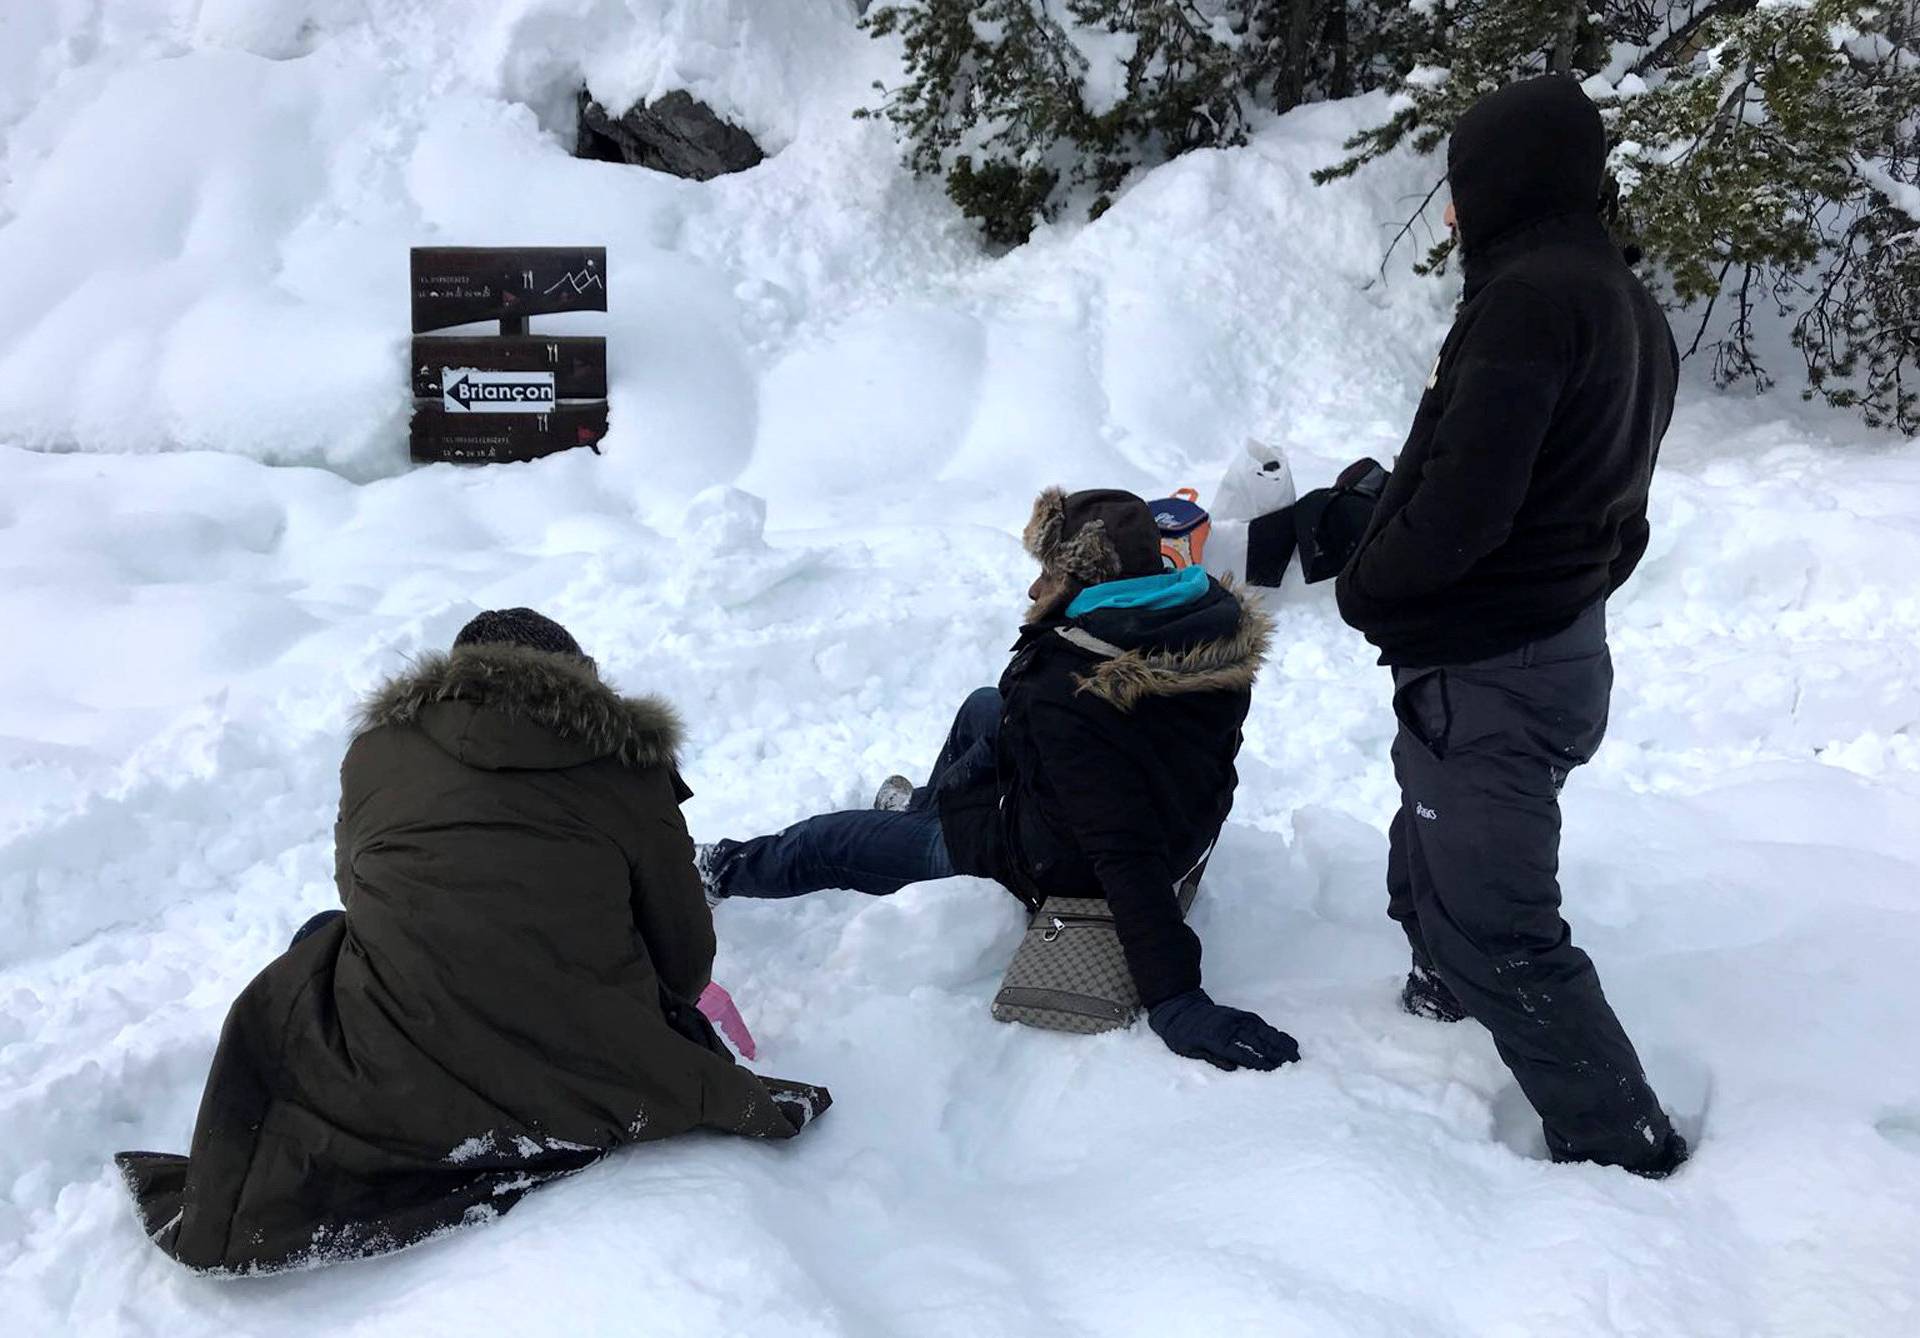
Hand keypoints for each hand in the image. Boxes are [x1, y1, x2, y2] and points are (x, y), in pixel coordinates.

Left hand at [1147, 988, 1299, 1071]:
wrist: (1178, 1006)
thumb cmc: (1180, 1033)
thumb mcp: (1188, 1049)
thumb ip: (1212, 1058)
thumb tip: (1234, 1068)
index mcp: (1216, 1039)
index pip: (1241, 1052)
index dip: (1258, 1061)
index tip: (1273, 1069)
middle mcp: (1229, 1027)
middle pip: (1257, 1041)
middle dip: (1276, 1052)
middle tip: (1293, 1063)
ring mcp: (1235, 1019)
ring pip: (1262, 1031)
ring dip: (1279, 1041)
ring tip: (1295, 1052)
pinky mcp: (1239, 1015)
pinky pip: (1259, 1023)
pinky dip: (1273, 1031)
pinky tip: (1283, 1039)